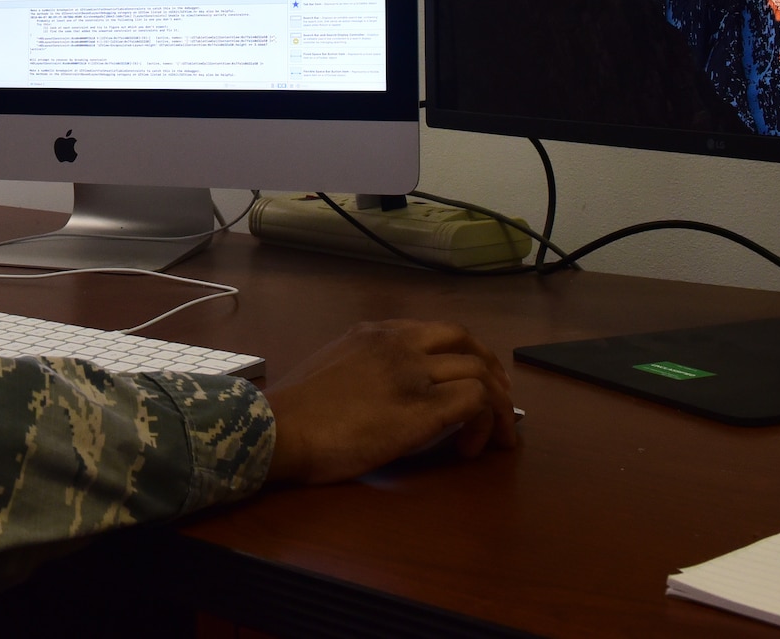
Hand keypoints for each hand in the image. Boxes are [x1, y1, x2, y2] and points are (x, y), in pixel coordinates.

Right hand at [263, 319, 517, 484]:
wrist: (280, 430)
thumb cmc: (296, 412)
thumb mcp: (331, 368)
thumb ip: (363, 366)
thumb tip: (387, 391)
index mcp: (373, 332)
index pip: (434, 330)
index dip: (460, 354)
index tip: (465, 380)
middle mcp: (398, 342)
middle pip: (464, 339)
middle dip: (490, 368)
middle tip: (499, 400)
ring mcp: (412, 373)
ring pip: (479, 372)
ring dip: (496, 404)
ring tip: (495, 437)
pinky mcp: (423, 409)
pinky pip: (475, 402)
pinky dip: (485, 424)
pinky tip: (468, 448)